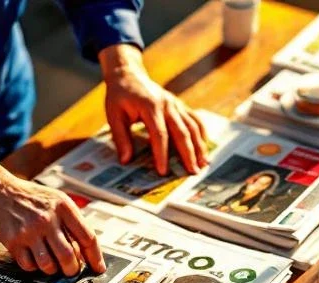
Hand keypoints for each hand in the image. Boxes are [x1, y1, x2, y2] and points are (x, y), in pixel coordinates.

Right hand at [0, 146, 103, 275]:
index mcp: (63, 207)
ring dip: (52, 269)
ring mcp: (29, 230)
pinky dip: (34, 267)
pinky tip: (33, 256)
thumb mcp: (57, 201)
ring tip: (50, 261)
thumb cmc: (32, 199)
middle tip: (70, 269)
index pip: (87, 237)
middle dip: (72, 269)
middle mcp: (47, 219)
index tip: (98, 268)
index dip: (95, 257)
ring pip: (49, 266)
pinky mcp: (14, 241)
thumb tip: (86, 254)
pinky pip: (29, 266)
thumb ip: (72, 222)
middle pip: (69, 257)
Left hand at [99, 44, 207, 175]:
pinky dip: (202, 133)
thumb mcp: (113, 115)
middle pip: (182, 132)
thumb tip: (126, 161)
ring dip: (199, 146)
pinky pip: (195, 119)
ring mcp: (175, 104)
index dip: (162, 154)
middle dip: (188, 154)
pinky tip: (205, 148)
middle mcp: (167, 104)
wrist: (128, 73)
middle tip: (192, 172)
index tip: (163, 171)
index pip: (159, 134)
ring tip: (203, 164)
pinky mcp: (179, 105)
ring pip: (192, 126)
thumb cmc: (119, 96)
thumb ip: (121, 138)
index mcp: (150, 106)